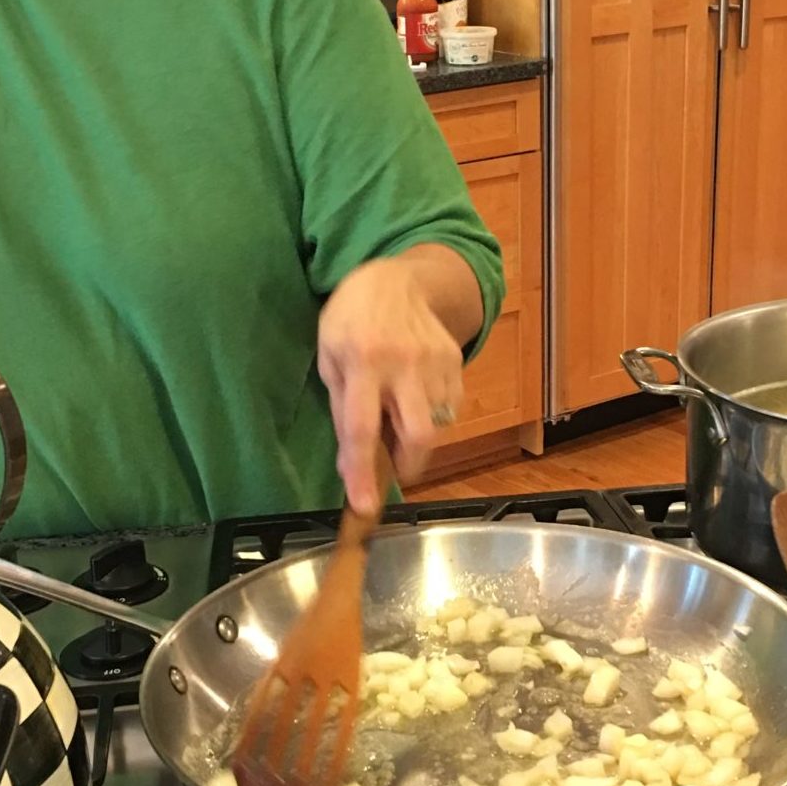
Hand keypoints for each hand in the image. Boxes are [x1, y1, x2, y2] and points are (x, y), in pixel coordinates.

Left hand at [318, 258, 464, 514]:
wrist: (398, 278)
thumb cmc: (351, 318)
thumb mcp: (330, 356)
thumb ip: (342, 409)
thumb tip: (352, 465)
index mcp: (362, 361)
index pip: (362, 428)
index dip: (362, 472)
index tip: (364, 507)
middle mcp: (403, 364)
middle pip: (418, 434)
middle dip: (408, 465)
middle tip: (395, 468)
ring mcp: (436, 363)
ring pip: (437, 425)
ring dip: (417, 438)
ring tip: (400, 416)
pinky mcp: (456, 362)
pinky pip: (450, 407)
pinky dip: (433, 415)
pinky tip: (415, 397)